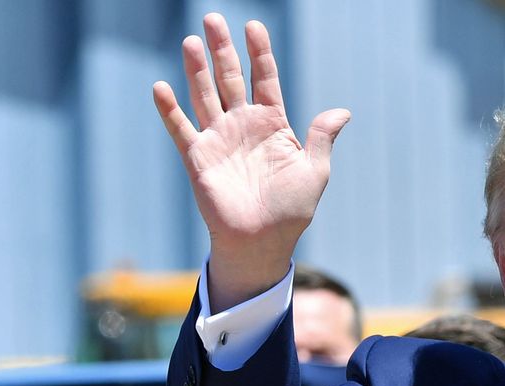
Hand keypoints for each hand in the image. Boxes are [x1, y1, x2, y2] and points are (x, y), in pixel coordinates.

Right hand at [152, 13, 349, 307]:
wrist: (262, 243)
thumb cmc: (291, 211)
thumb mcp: (315, 171)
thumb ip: (322, 137)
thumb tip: (343, 111)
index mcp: (271, 124)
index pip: (264, 78)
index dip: (259, 52)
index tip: (253, 26)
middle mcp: (242, 126)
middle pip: (230, 78)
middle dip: (222, 49)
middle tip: (213, 18)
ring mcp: (218, 140)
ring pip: (205, 95)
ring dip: (197, 69)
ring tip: (192, 41)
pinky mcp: (198, 158)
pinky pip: (181, 129)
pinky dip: (169, 109)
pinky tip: (161, 86)